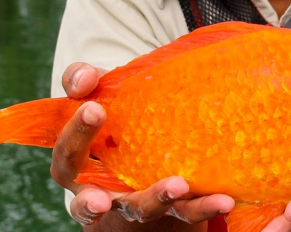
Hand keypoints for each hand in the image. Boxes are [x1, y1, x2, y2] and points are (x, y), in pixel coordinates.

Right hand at [50, 63, 235, 227]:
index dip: (76, 134)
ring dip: (159, 200)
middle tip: (101, 199)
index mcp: (79, 166)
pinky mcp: (174, 209)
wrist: (148, 158)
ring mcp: (139, 203)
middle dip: (94, 202)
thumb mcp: (98, 97)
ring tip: (179, 186)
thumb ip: (83, 80)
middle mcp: (104, 192)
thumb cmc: (116, 122)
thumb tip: (84, 79)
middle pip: (91, 202)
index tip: (93, 108)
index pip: (67, 157)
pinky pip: (188, 211)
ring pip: (143, 209)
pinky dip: (204, 207)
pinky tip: (223, 199)